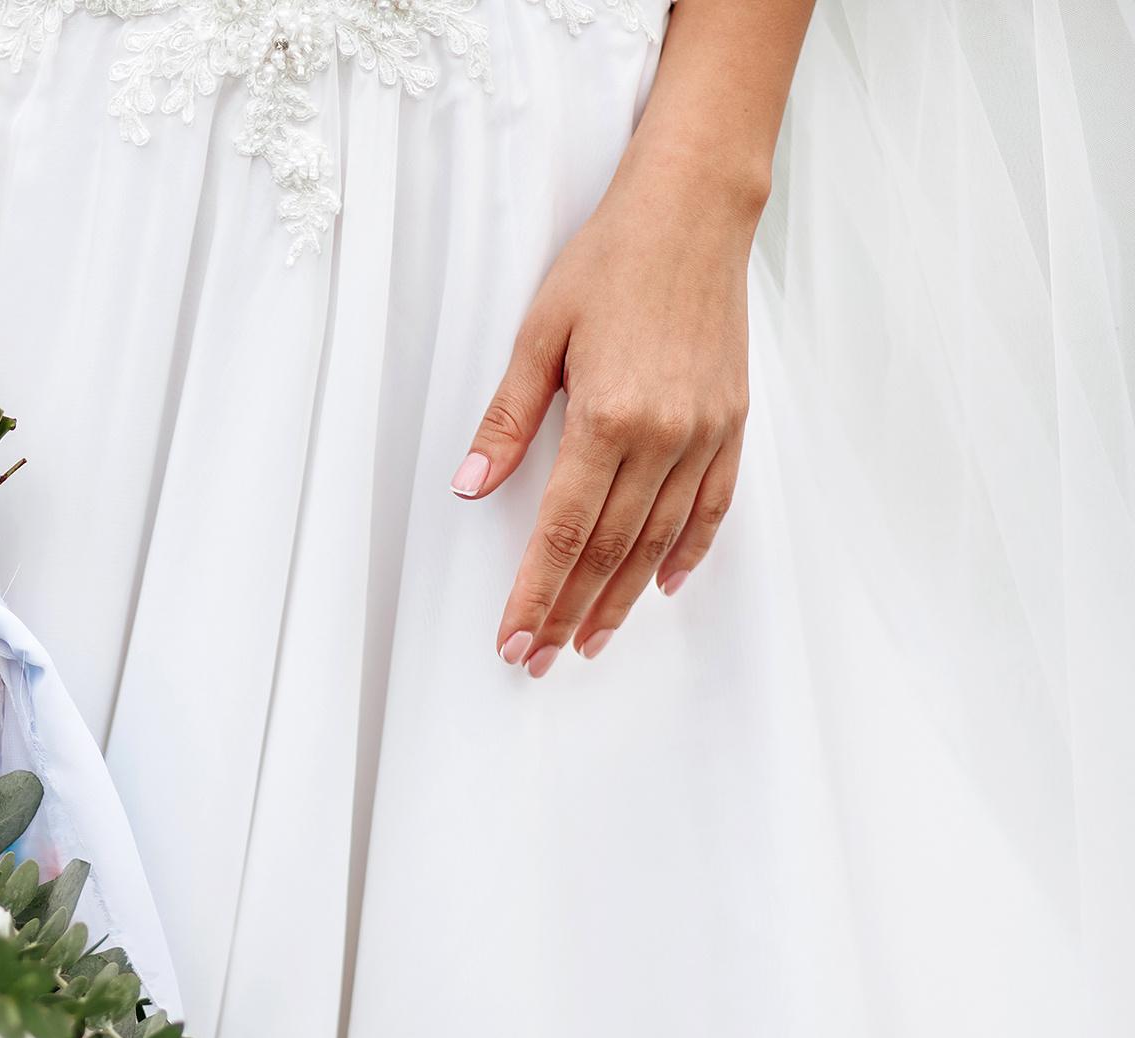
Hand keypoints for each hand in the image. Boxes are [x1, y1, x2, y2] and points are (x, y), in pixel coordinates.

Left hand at [454, 172, 752, 676]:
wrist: (693, 212)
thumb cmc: (608, 264)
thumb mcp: (539, 336)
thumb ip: (506, 421)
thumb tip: (469, 488)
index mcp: (608, 417)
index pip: (564, 531)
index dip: (536, 593)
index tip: (514, 638)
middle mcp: (663, 435)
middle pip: (611, 550)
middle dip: (570, 612)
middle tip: (539, 660)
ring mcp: (705, 431)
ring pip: (660, 540)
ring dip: (622, 599)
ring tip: (591, 642)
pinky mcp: (733, 421)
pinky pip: (712, 504)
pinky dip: (687, 552)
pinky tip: (660, 585)